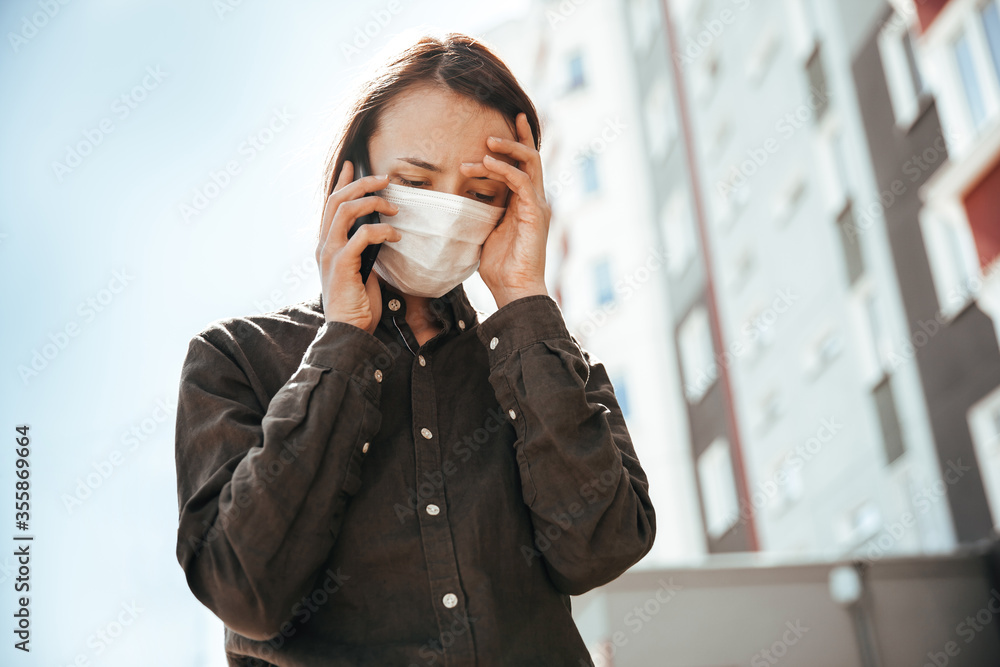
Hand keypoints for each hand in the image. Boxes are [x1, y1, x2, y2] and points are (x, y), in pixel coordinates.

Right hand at [316, 160, 401, 333]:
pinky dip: (382, 231)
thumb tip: (381, 232)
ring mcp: (329, 253)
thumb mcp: (362, 269)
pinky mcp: (341, 264)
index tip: (352, 165)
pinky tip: (396, 237)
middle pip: (337, 200)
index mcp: (326, 244)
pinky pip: (362, 235)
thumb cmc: (358, 304)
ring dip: (373, 203)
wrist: (348, 332)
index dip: (341, 182)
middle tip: (385, 179)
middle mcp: (323, 244)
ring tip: (395, 208)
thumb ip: (364, 250)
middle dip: (362, 184)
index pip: (330, 205)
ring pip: (346, 211)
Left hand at [461, 113, 550, 308]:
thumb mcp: (485, 231)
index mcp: (525, 203)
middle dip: (516, 137)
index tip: (509, 121)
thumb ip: (482, 212)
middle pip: (531, 157)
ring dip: (506, 150)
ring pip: (529, 163)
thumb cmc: (499, 266)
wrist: (514, 289)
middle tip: (491, 129)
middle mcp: (535, 200)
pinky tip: (487, 163)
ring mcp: (538, 205)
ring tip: (486, 143)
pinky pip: (521, 182)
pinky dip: (505, 170)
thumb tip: (462, 200)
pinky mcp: (535, 214)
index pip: (524, 165)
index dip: (518, 142)